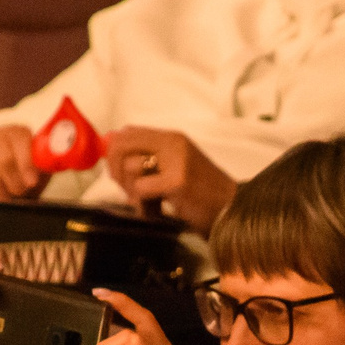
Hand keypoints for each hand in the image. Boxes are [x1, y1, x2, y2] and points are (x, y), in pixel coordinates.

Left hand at [103, 128, 237, 231]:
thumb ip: (149, 156)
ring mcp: (176, 161)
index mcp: (172, 137)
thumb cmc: (203, 194)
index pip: (127, 132)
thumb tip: (112, 147)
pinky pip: (141, 188)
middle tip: (128, 190)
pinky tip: (155, 212)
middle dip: (116, 170)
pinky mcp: (177, 181)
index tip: (117, 173)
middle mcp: (173, 143)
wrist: (232, 210)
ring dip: (131, 191)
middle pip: (122, 145)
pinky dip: (143, 204)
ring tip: (147, 205)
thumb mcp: (176, 166)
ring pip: (130, 167)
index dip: (113, 152)